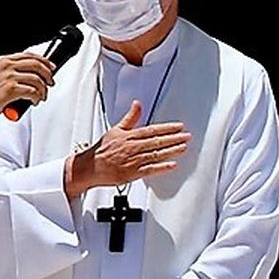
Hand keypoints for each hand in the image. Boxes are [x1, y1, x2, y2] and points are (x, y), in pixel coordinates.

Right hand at [0, 52, 55, 117]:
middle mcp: (7, 66)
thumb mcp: (0, 75)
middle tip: (50, 83)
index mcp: (4, 60)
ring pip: (37, 79)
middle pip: (36, 65)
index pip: (29, 55)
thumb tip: (35, 75)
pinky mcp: (11, 89)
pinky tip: (34, 101)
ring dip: (43, 90)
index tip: (51, 68)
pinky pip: (32, 92)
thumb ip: (14, 71)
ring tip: (41, 96)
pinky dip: (37, 98)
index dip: (44, 61)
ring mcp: (9, 77)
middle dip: (47, 75)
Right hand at [64, 100, 189, 199]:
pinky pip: (150, 170)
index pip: (152, 130)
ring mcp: (134, 161)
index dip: (167, 128)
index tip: (179, 127)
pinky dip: (162, 167)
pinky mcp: (133, 173)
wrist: (91, 166)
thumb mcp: (116, 129)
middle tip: (187, 136)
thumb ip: (130, 117)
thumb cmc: (103, 149)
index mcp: (130, 136)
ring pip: (156, 154)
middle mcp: (133, 148)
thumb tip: (138, 104)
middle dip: (174, 138)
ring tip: (184, 148)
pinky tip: (173, 165)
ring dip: (172, 151)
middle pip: (157, 142)